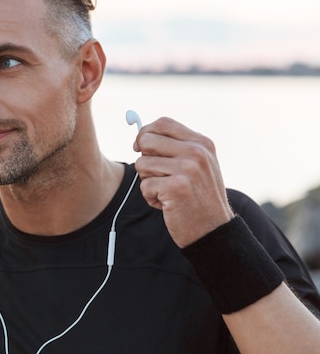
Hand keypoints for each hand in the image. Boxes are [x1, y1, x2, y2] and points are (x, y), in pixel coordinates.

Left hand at [133, 117, 233, 247]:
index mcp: (202, 143)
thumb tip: (140, 136)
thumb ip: (175, 148)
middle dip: (143, 158)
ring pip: (142, 164)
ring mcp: (188, 169)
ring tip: (166, 192)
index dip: (146, 132)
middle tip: (155, 175)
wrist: (213, 230)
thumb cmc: (199, 197)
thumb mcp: (197, 166)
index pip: (164, 123)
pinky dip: (150, 197)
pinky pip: (144, 185)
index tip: (140, 147)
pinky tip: (167, 205)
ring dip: (148, 181)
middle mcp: (197, 152)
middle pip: (147, 140)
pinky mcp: (176, 187)